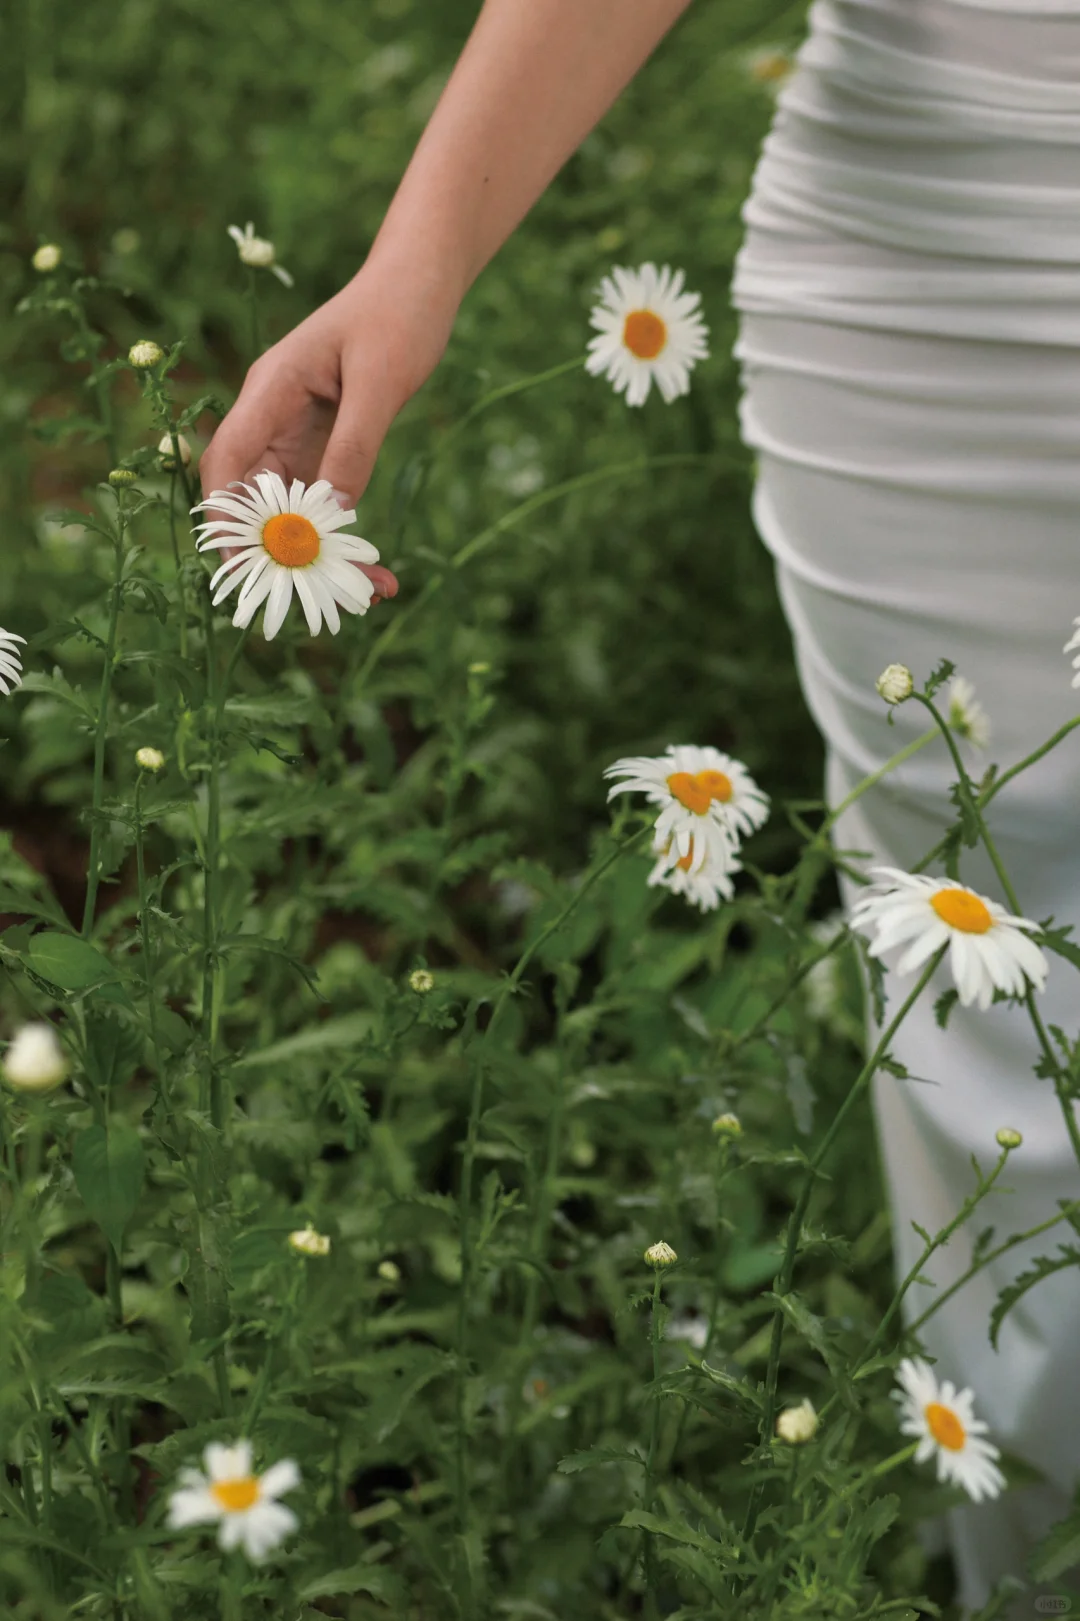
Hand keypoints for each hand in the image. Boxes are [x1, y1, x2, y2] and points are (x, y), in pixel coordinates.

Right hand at [197, 267, 450, 601]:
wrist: (419, 281)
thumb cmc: (397, 314)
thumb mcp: (381, 382)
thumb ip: (355, 444)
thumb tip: (332, 510)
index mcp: (271, 388)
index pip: (228, 461)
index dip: (226, 517)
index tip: (241, 566)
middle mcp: (272, 414)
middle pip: (252, 495)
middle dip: (276, 551)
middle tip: (310, 602)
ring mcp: (295, 432)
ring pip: (289, 506)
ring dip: (318, 552)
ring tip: (367, 592)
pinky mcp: (323, 444)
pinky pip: (321, 499)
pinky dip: (341, 534)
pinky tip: (374, 569)